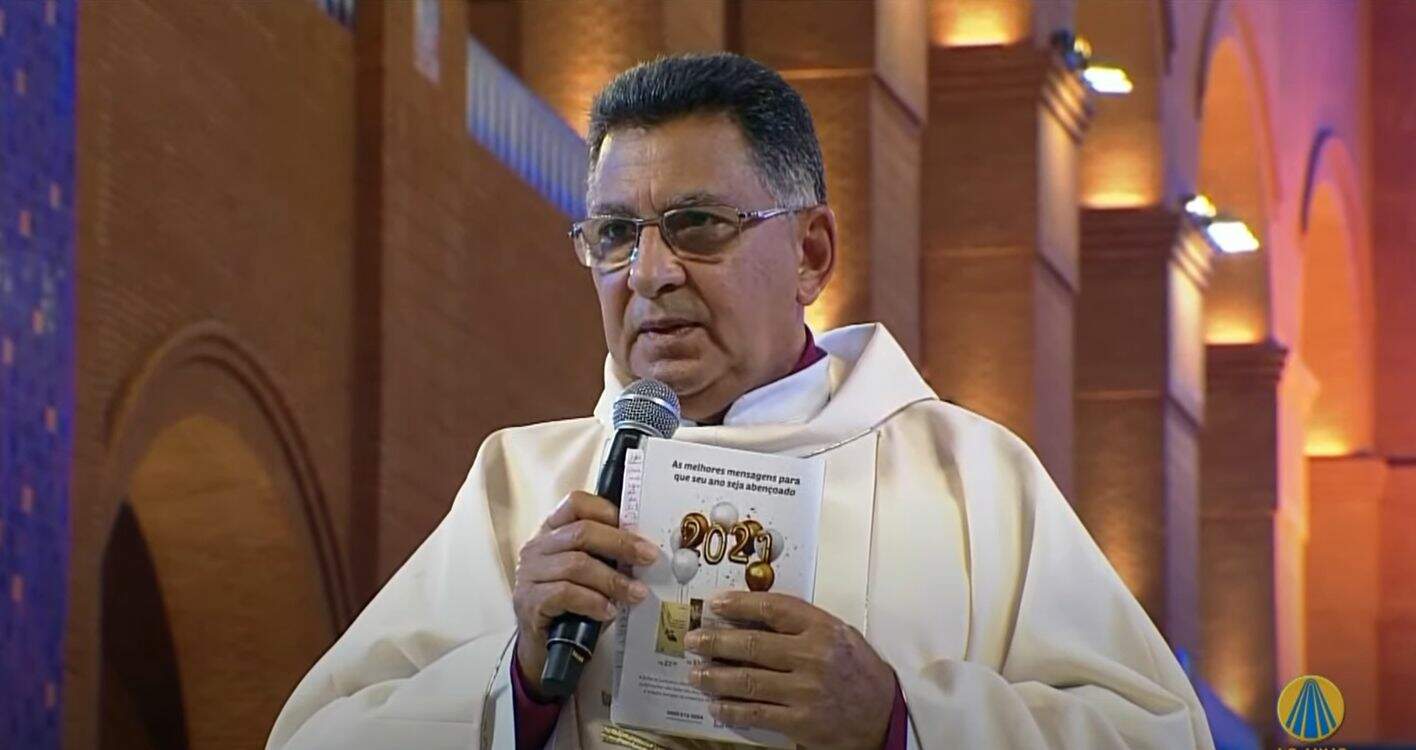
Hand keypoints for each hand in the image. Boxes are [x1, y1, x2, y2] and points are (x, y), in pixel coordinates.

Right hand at [512, 491, 658, 697]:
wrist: (543, 647)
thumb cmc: (572, 605)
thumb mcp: (590, 574)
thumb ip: (608, 557)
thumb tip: (647, 552)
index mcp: (552, 531)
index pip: (576, 503)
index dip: (607, 511)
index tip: (636, 528)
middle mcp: (537, 547)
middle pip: (581, 532)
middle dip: (621, 544)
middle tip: (649, 558)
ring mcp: (529, 574)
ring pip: (576, 564)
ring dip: (612, 579)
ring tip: (636, 593)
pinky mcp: (529, 601)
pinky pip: (564, 593)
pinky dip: (592, 601)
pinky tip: (608, 611)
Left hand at [684, 592, 896, 749]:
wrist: (885, 716)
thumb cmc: (859, 671)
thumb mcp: (839, 636)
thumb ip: (802, 625)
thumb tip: (751, 615)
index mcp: (823, 628)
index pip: (773, 608)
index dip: (739, 603)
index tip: (715, 603)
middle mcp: (813, 656)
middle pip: (752, 644)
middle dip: (714, 641)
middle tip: (692, 640)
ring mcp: (805, 691)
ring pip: (747, 680)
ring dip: (714, 677)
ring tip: (695, 674)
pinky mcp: (800, 721)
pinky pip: (756, 713)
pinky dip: (731, 709)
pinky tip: (716, 705)